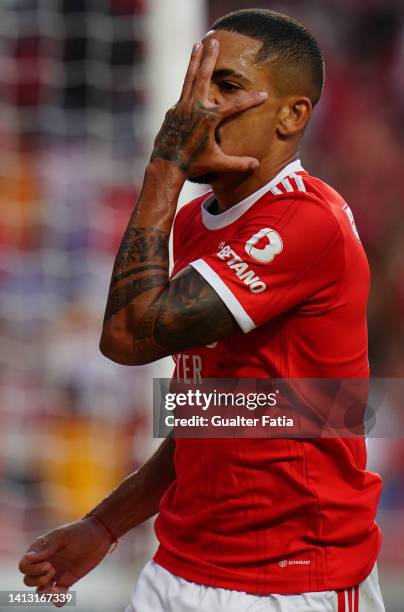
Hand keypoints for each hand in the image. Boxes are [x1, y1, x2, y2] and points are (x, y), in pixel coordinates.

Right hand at [18, 518, 112, 606]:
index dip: (32, 569)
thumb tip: (27, 559)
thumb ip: (47, 548)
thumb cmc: (80, 531)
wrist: (100, 534)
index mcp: (40, 550)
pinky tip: (64, 596)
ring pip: (40, 591)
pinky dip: (57, 600)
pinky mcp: (67, 581)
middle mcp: (45, 563)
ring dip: (45, 593)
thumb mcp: (63, 536)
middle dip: (37, 579)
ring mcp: (56, 573)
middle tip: (52, 570)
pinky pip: (57, 597)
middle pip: (28, 580)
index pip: (24, 566)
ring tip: (58, 589)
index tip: (48, 564)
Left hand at [151, 38, 266, 176]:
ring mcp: (181, 107)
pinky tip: (192, 78)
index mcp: (208, 119)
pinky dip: (188, 84)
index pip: (235, 106)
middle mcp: (195, 108)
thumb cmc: (193, 165)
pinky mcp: (173, 111)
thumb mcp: (218, 164)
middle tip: (214, 41)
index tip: (263, 94)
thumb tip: (257, 165)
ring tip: (198, 44)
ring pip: (190, 78)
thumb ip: (238, 163)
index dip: (251, 100)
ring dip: (195, 60)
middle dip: (210, 58)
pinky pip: (183, 95)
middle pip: (204, 77)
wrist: (167, 166)